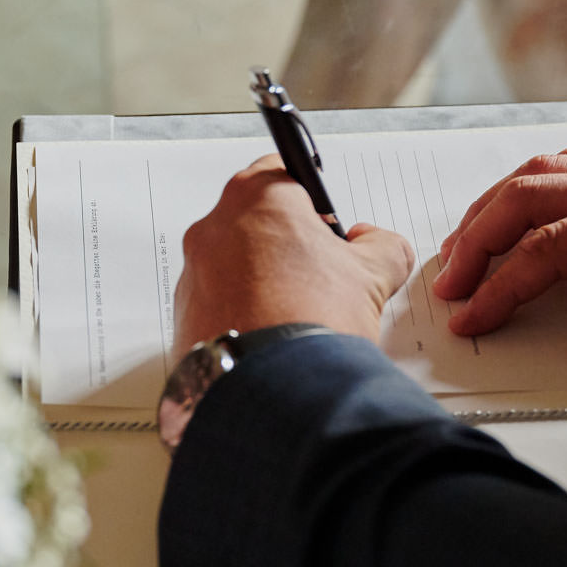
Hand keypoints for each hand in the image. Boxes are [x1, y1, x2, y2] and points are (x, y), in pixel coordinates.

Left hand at [174, 156, 414, 354]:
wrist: (276, 392)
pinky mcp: (182, 318)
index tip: (327, 227)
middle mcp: (213, 228)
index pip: (285, 174)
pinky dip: (241, 317)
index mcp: (257, 197)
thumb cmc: (313, 323)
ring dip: (262, 284)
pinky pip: (217, 307)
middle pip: (257, 224)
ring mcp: (192, 274)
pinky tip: (271, 340)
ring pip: (234, 267)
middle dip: (287, 247)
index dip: (313, 204)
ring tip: (297, 318)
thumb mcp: (375, 274)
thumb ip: (383, 245)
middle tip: (320, 280)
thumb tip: (376, 243)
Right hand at [432, 135, 566, 354]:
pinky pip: (562, 165)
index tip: (475, 318)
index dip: (504, 288)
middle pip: (523, 200)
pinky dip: (522, 186)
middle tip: (448, 286)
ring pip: (536, 175)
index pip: (550, 250)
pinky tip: (514, 205)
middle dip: (475, 243)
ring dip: (489, 210)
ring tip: (462, 248)